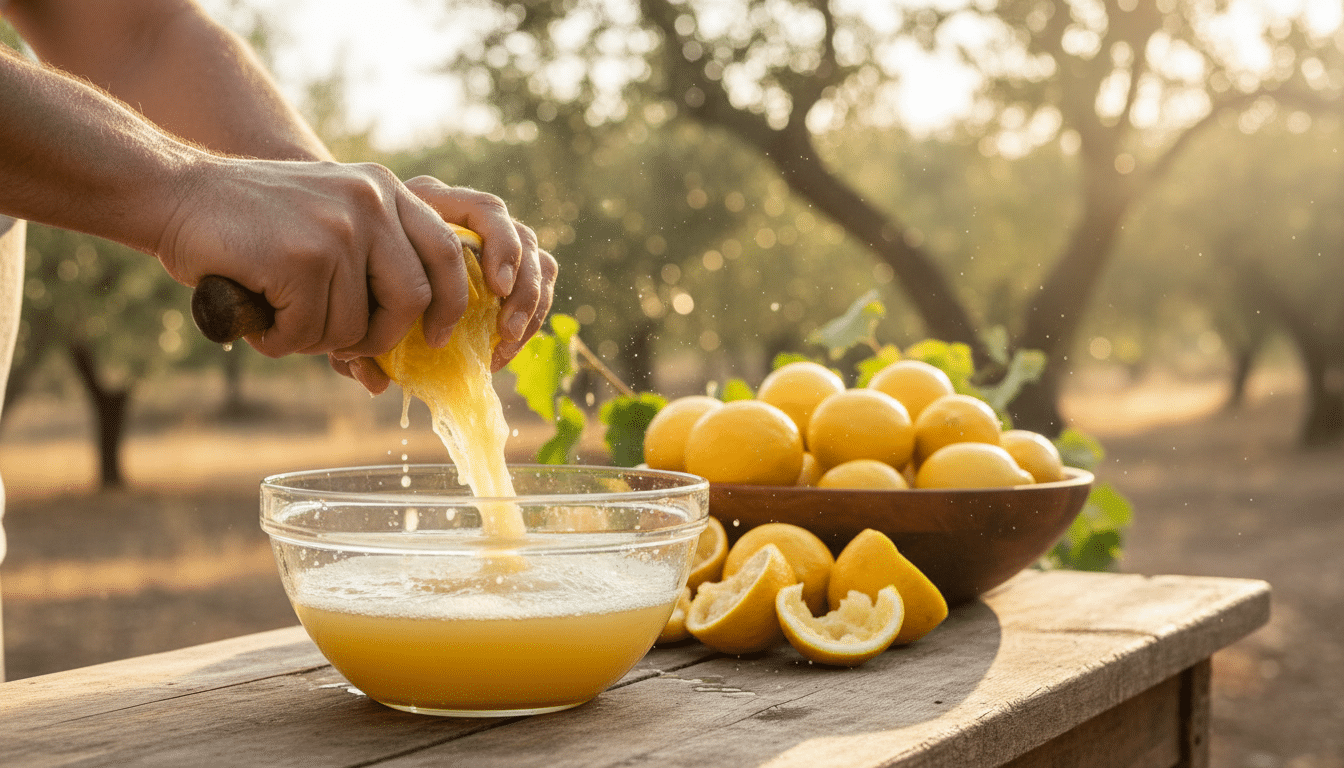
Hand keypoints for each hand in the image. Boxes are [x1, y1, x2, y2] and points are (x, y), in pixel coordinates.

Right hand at [159, 157, 471, 368]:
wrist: (174, 192)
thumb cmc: (251, 221)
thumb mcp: (327, 218)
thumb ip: (371, 265)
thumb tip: (398, 364)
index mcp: (385, 190)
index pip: (447, 253)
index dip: (450, 303)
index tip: (435, 336)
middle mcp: (371, 203)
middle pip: (413, 299)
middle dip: (382, 339)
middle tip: (348, 347)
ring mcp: (338, 229)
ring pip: (354, 326)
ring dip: (315, 340)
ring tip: (282, 320)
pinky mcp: (300, 258)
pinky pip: (309, 331)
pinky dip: (282, 342)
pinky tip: (260, 321)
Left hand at [334, 179, 557, 393]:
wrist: (344, 252)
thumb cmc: (347, 272)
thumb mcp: (349, 295)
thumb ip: (357, 332)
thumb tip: (377, 382)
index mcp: (432, 204)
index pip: (486, 211)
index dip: (500, 250)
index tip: (495, 291)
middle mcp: (467, 216)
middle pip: (520, 235)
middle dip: (523, 285)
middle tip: (506, 328)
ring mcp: (491, 241)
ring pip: (538, 259)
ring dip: (532, 303)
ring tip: (507, 340)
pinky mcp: (503, 268)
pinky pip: (538, 283)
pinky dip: (530, 315)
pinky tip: (504, 345)